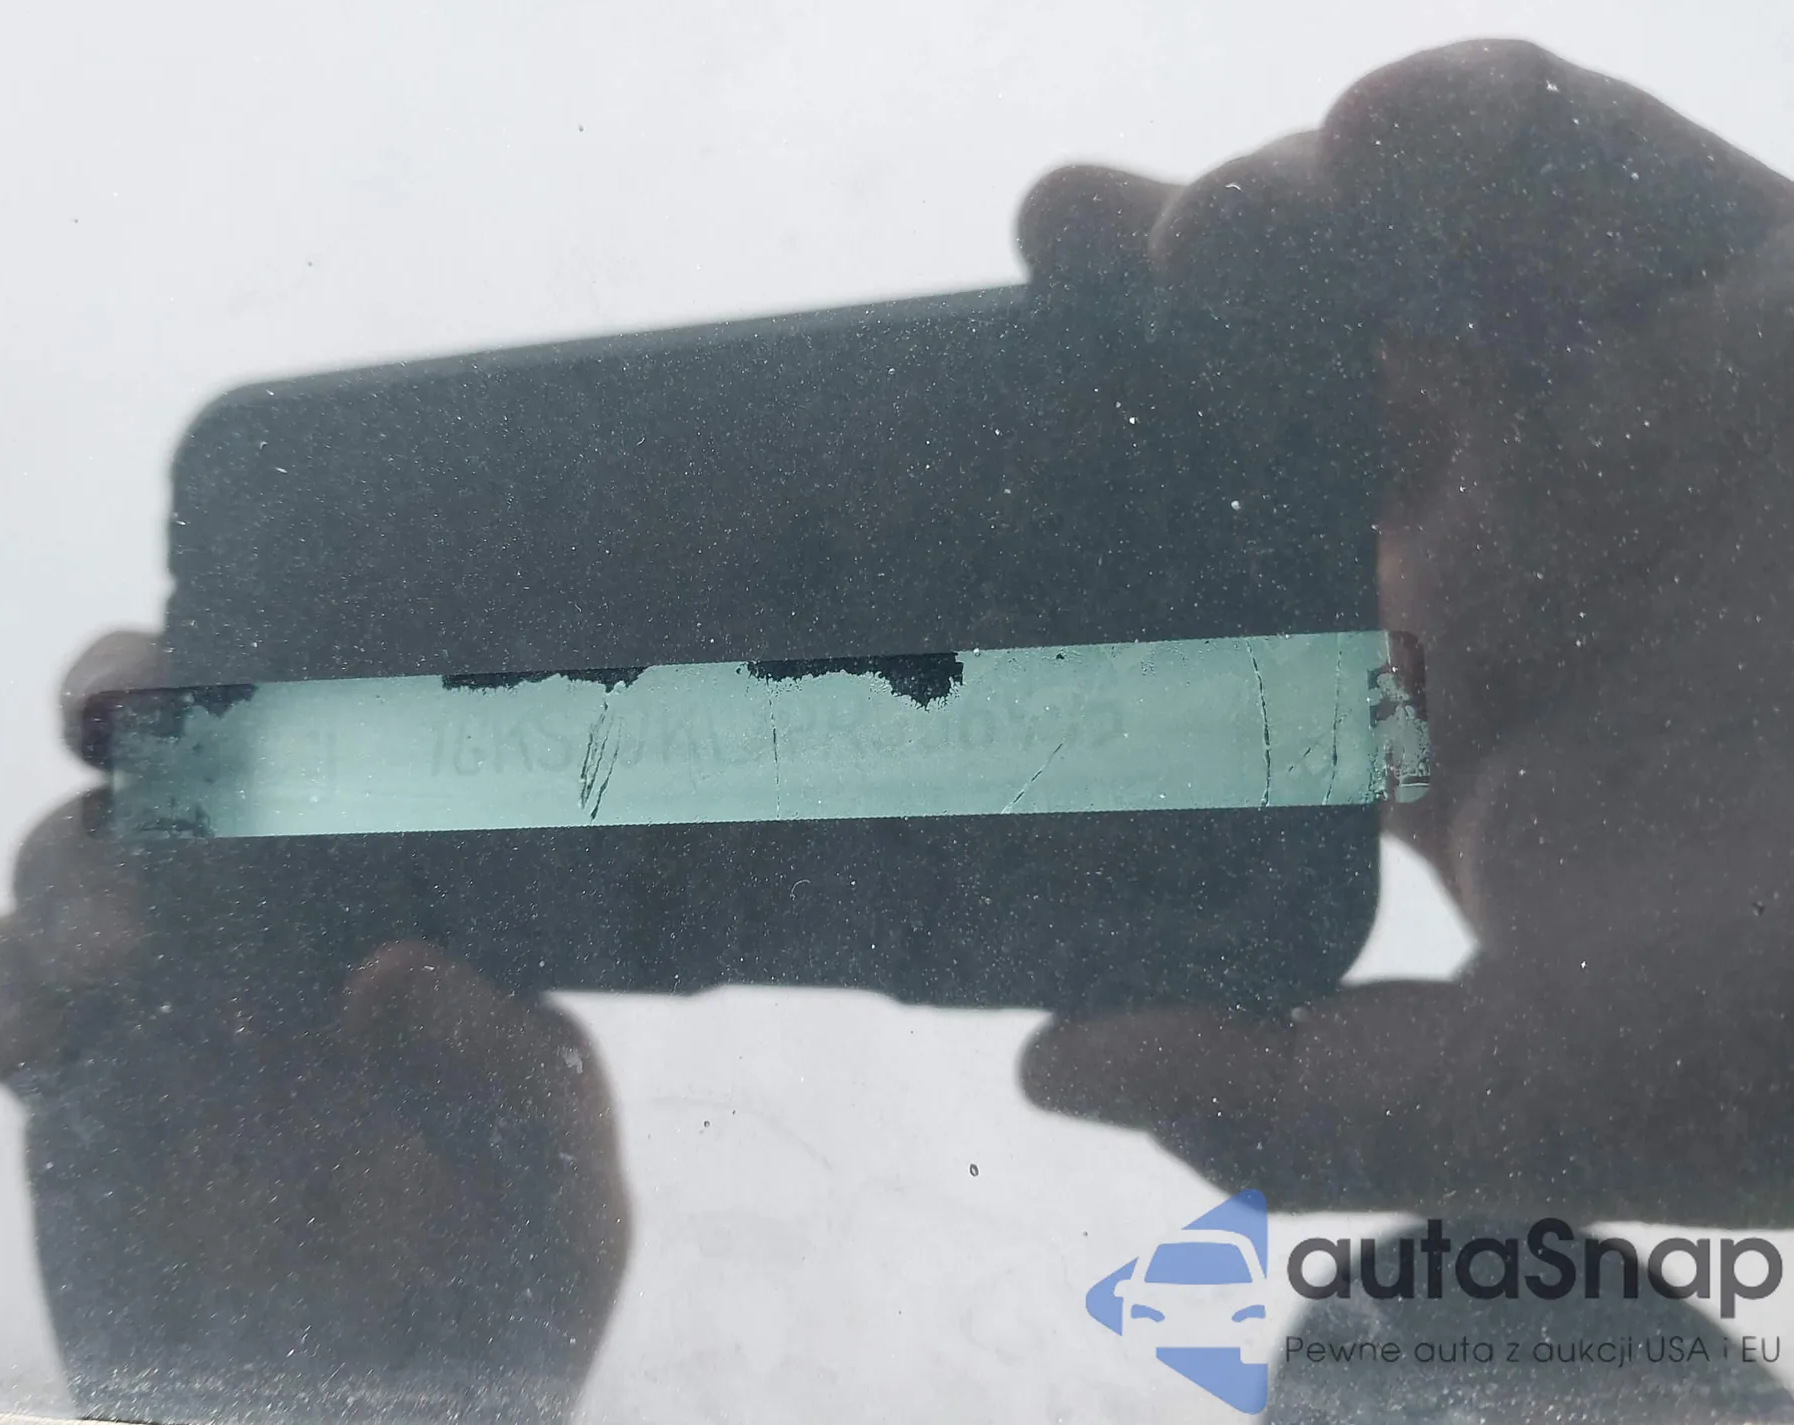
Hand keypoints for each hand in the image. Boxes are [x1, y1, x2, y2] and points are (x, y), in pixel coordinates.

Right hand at [0, 631, 628, 1416]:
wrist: (360, 1415)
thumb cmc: (502, 1289)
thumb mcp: (556, 1189)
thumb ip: (502, 1076)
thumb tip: (377, 976)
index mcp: (413, 900)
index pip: (353, 746)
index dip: (288, 673)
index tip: (261, 653)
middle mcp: (289, 916)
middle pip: (183, 754)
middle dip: (133, 702)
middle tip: (118, 716)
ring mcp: (173, 985)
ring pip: (73, 853)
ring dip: (71, 872)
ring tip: (125, 959)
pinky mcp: (78, 1072)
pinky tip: (48, 1041)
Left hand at [1017, 40, 1793, 1224]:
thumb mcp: (1544, 1096)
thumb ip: (1301, 1095)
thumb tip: (1051, 1070)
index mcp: (1421, 700)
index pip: (1213, 572)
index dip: (1094, 503)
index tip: (974, 449)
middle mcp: (1507, 542)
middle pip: (1287, 376)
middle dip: (1160, 295)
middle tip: (1053, 243)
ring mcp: (1625, 416)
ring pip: (1416, 257)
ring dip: (1296, 205)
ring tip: (1205, 241)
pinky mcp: (1755, 307)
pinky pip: (1603, 178)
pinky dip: (1493, 131)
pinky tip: (1394, 140)